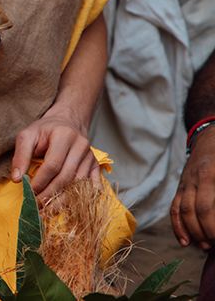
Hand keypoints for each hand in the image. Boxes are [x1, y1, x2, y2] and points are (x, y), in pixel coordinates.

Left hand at [11, 106, 99, 203]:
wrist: (66, 123)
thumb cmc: (44, 131)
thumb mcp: (27, 136)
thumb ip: (20, 156)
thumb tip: (17, 179)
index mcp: (64, 136)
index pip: (53, 165)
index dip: (40, 181)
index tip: (29, 192)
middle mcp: (81, 146)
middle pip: (66, 177)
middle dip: (50, 194)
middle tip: (36, 206)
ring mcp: (91, 157)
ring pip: (78, 185)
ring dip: (62, 201)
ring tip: (47, 211)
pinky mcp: (96, 166)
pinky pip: (91, 187)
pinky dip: (80, 199)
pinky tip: (67, 207)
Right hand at [171, 125, 214, 249]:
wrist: (209, 139)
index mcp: (208, 174)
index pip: (205, 206)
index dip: (211, 226)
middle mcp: (193, 180)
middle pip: (191, 210)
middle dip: (202, 231)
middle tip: (212, 245)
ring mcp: (185, 183)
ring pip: (180, 210)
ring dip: (190, 231)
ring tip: (202, 246)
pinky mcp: (181, 188)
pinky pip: (174, 207)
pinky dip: (177, 225)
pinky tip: (184, 240)